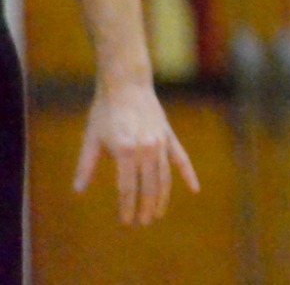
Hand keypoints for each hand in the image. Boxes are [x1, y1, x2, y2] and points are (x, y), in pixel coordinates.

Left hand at [74, 80, 198, 225]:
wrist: (127, 84)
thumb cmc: (104, 111)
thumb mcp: (91, 138)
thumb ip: (85, 166)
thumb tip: (78, 190)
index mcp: (125, 151)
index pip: (128, 188)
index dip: (127, 207)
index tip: (126, 222)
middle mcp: (146, 149)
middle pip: (148, 186)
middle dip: (145, 207)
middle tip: (142, 222)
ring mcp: (160, 142)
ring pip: (164, 176)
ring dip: (161, 197)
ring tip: (157, 213)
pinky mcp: (168, 136)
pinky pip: (181, 159)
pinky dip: (188, 174)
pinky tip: (194, 189)